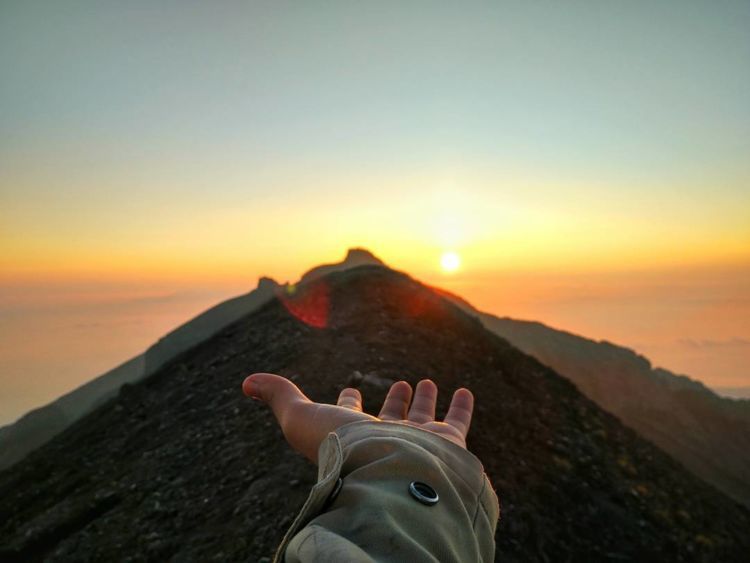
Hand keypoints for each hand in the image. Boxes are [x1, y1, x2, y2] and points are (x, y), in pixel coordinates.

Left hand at [242, 373, 473, 463]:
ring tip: (424, 382)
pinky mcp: (446, 443)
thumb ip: (279, 396)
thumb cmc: (342, 450)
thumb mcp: (301, 417)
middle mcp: (385, 438)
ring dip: (423, 400)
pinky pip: (457, 422)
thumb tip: (246, 382)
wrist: (388, 474)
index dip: (349, 400)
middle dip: (393, 401)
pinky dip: (462, 407)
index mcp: (353, 433)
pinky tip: (464, 391)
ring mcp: (416, 441)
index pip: (349, 413)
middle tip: (399, 385)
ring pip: (422, 417)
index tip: (350, 388)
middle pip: (390, 416)